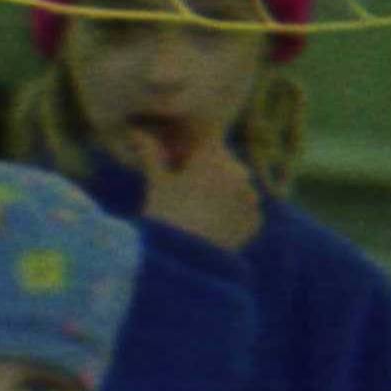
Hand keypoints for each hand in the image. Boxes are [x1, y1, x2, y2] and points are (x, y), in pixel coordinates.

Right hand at [111, 113, 266, 253]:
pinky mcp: (255, 221)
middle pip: (223, 165)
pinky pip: (245, 211)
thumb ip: (150, 154)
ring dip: (223, 195)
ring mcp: (250, 198)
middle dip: (209, 173)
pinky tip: (211, 227)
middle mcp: (239, 173)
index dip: (192, 150)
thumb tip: (135, 130)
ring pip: (236, 188)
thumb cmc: (163, 217)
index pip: (207, 141)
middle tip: (186, 193)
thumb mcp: (155, 184)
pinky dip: (232, 216)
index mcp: (214, 158)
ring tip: (198, 214)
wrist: (180, 260)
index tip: (180, 162)